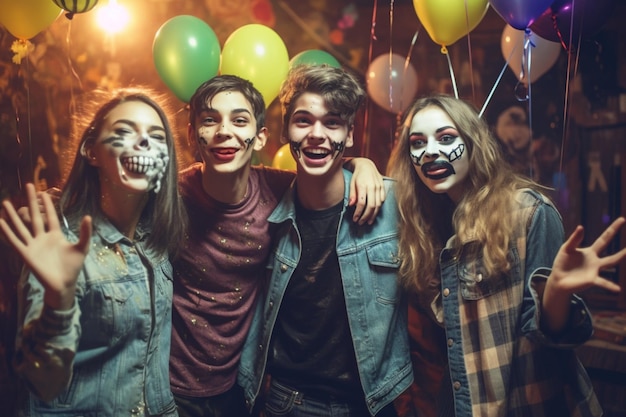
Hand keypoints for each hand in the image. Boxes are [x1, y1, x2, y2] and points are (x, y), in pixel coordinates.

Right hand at [0, 183, 91, 309]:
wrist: (64, 284)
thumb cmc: (73, 267)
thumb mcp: (82, 247)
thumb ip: (84, 233)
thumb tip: (88, 216)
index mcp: (55, 235)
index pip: (50, 216)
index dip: (47, 205)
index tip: (44, 192)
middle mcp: (42, 238)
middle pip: (34, 216)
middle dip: (31, 202)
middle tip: (28, 185)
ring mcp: (33, 245)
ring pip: (21, 227)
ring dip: (13, 215)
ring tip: (6, 202)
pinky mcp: (26, 254)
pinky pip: (15, 241)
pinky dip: (7, 232)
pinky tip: (0, 222)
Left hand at [347, 158, 385, 224]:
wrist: (367, 165)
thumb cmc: (357, 175)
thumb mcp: (351, 183)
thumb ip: (352, 194)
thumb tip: (350, 205)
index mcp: (363, 185)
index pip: (362, 203)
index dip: (358, 213)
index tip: (355, 219)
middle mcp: (373, 186)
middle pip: (371, 206)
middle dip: (365, 216)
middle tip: (360, 223)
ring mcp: (379, 187)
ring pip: (378, 205)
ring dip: (373, 215)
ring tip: (368, 221)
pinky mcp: (383, 187)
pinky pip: (382, 200)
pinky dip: (378, 208)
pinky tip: (374, 213)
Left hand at [542, 217, 625, 331]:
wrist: (557, 280)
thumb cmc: (562, 264)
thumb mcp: (566, 249)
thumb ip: (574, 239)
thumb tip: (581, 227)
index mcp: (590, 252)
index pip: (604, 239)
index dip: (613, 229)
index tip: (622, 220)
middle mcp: (596, 262)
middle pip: (612, 255)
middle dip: (624, 251)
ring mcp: (595, 271)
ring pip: (610, 265)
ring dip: (620, 261)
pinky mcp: (591, 280)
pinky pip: (602, 282)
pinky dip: (610, 286)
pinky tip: (618, 289)